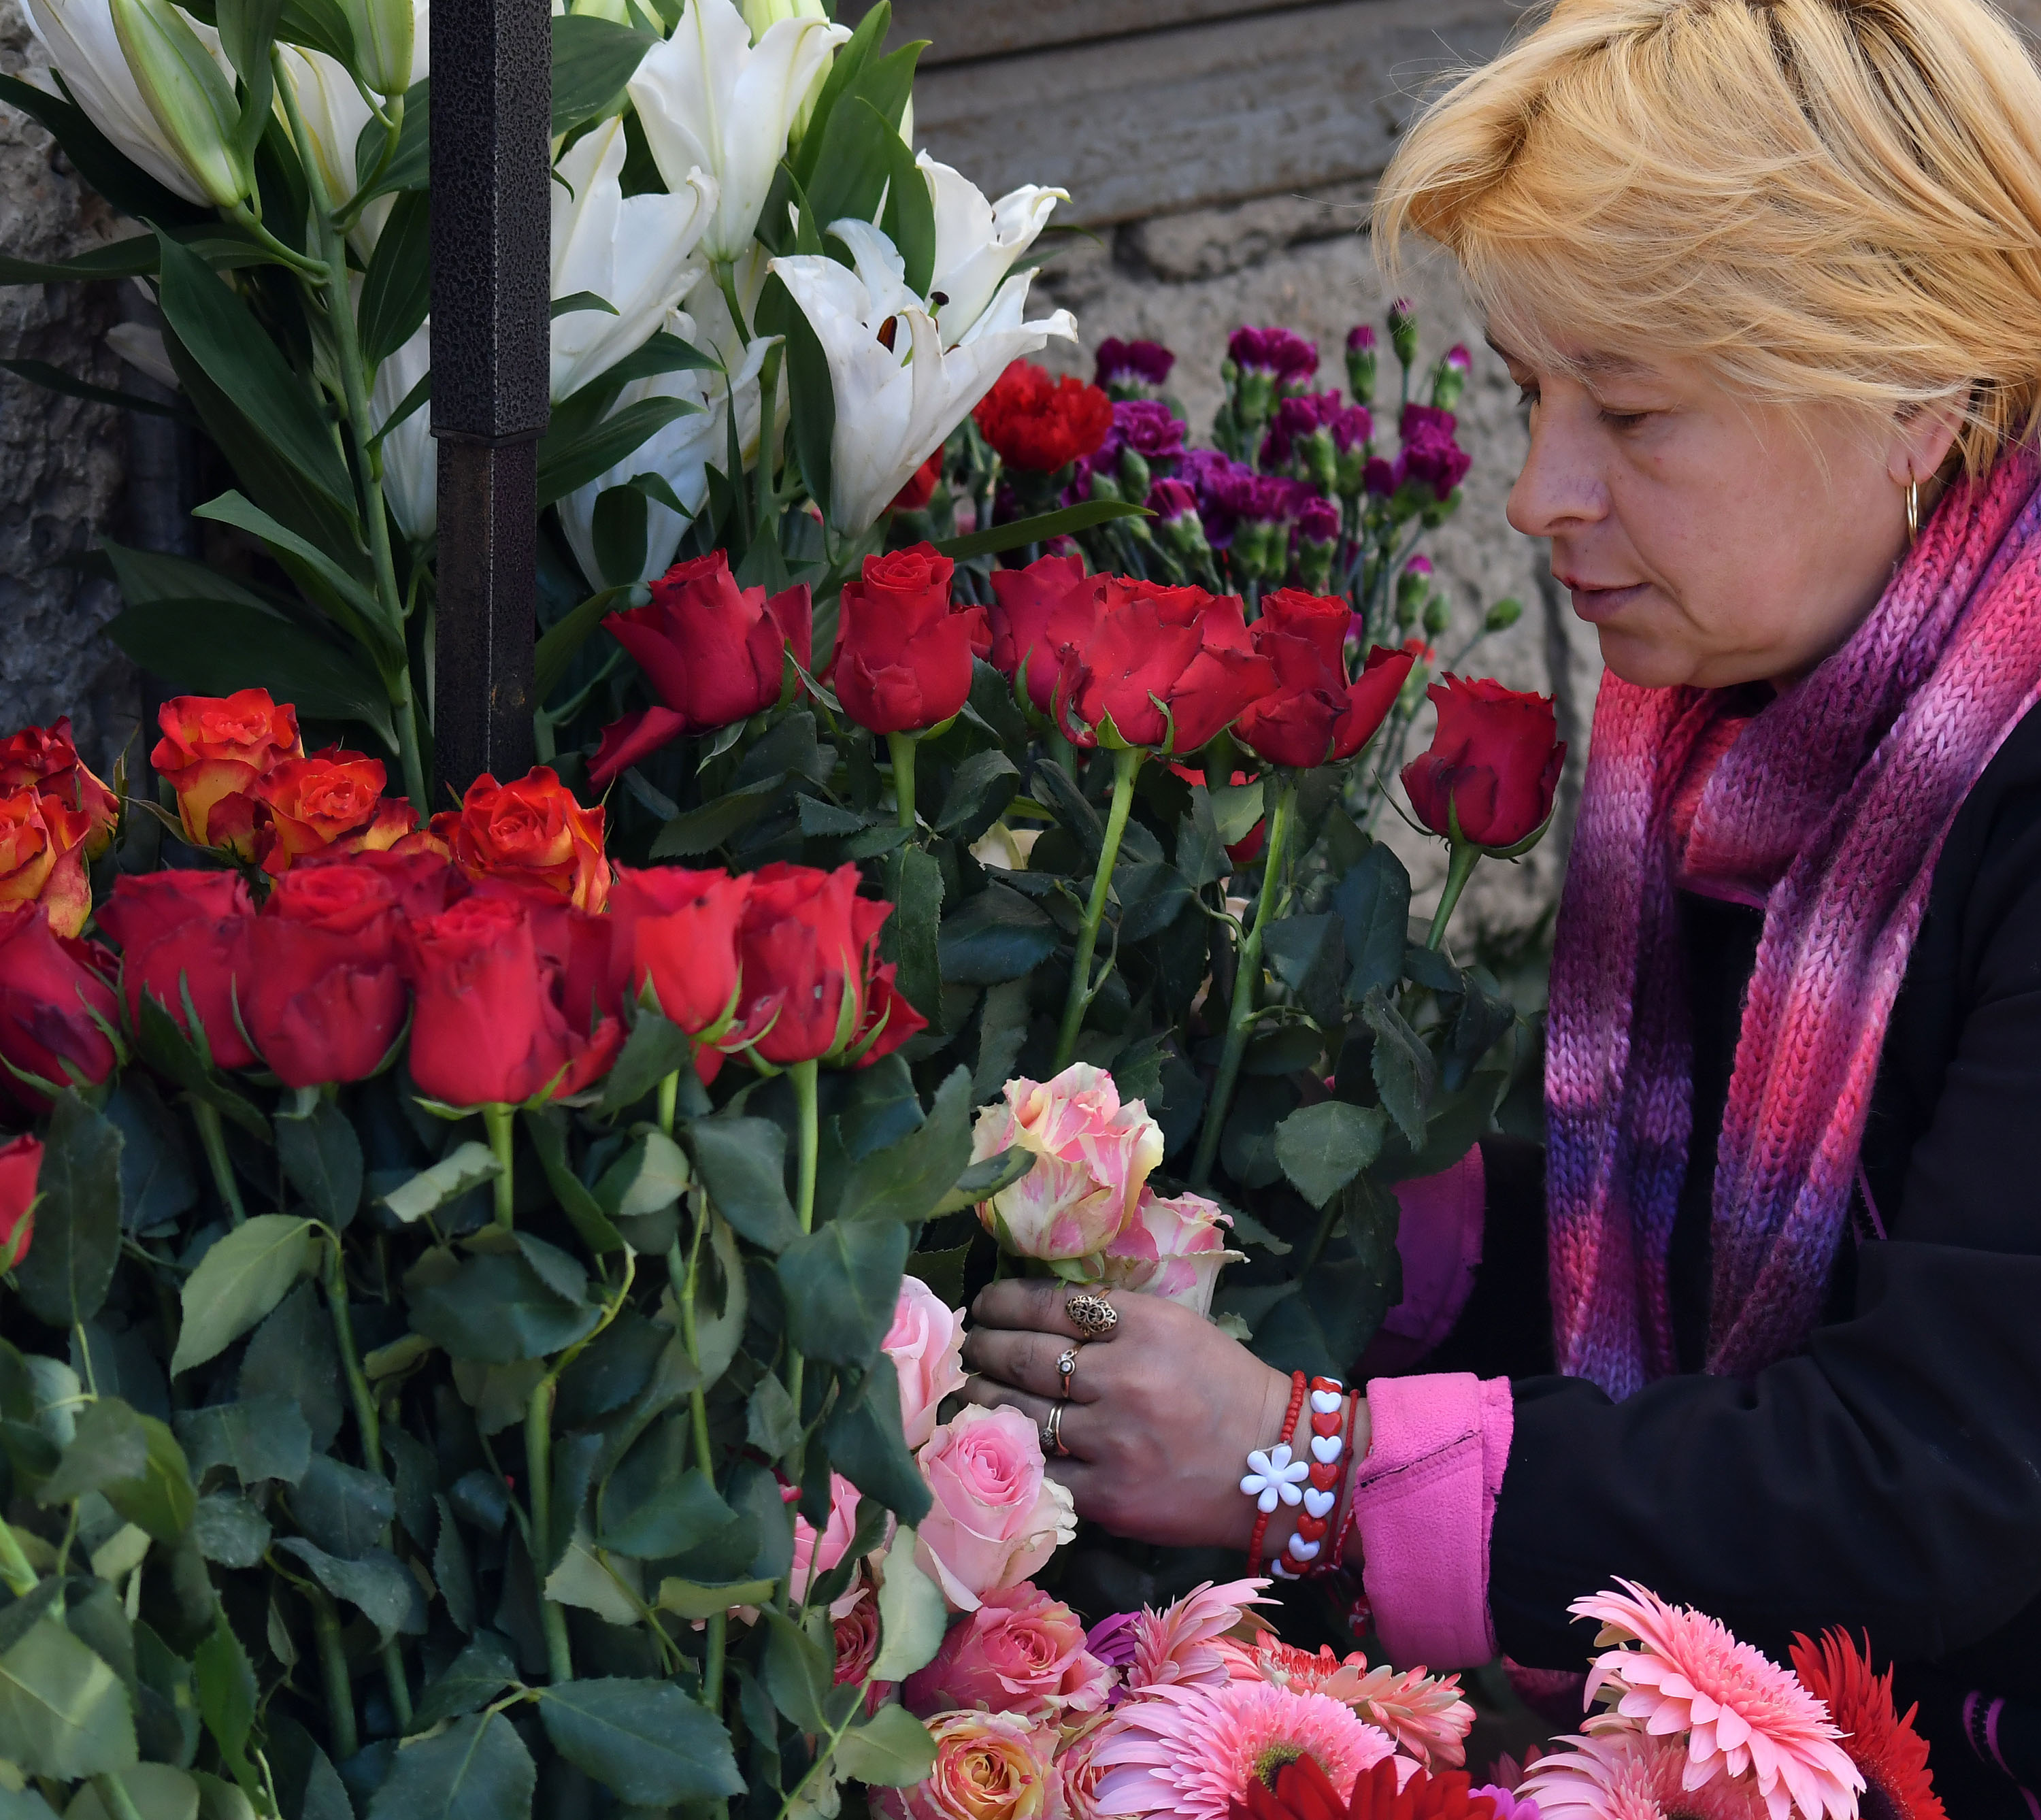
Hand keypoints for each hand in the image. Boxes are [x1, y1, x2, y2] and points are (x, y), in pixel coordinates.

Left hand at [961, 1278, 1301, 1551]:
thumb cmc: (1223, 1387)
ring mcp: (1113, 1441)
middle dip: (984, 1347)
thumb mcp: (1176, 1327)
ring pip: (1020, 1414)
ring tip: (969, 1386)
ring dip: (984, 1397)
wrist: (1275, 1465)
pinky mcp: (1108, 1496)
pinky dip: (1013, 1451)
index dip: (1004, 1303)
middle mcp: (1124, 1378)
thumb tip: (1037, 1311)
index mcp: (1145, 1325)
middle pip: (1024, 1356)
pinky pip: (1040, 1469)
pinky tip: (994, 1438)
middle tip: (968, 1345)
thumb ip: (1113, 1318)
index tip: (984, 1304)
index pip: (1050, 1304)